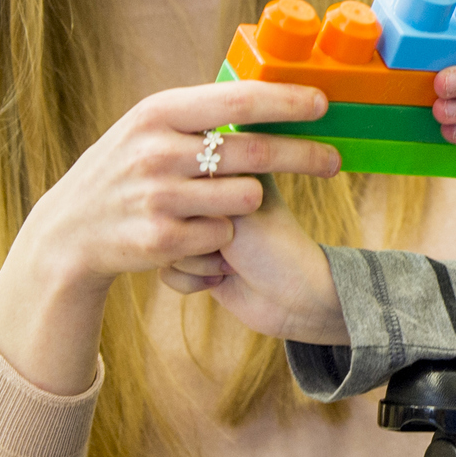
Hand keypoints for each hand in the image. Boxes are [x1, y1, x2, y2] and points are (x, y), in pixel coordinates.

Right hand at [0, 80, 339, 393]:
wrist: (69, 233)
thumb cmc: (126, 169)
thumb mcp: (150, 127)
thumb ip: (201, 110)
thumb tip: (270, 85)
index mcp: (159, 113)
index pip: (238, 99)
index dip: (287, 101)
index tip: (324, 104)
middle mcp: (156, 151)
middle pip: (256, 150)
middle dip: (305, 155)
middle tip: (333, 160)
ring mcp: (156, 197)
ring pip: (247, 195)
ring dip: (251, 200)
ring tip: (227, 202)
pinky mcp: (159, 240)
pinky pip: (223, 234)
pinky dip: (221, 235)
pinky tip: (199, 230)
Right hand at [161, 177, 348, 343]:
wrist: (291, 298)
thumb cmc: (272, 243)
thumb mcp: (236, 202)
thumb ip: (200, 180)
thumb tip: (173, 158)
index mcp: (230, 172)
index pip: (185, 168)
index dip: (199, 196)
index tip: (226, 214)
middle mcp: (214, 199)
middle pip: (168, 209)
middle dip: (198, 233)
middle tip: (233, 243)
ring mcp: (202, 231)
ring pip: (164, 241)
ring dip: (199, 261)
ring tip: (232, 263)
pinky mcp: (194, 263)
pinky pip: (165, 270)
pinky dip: (193, 281)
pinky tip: (221, 280)